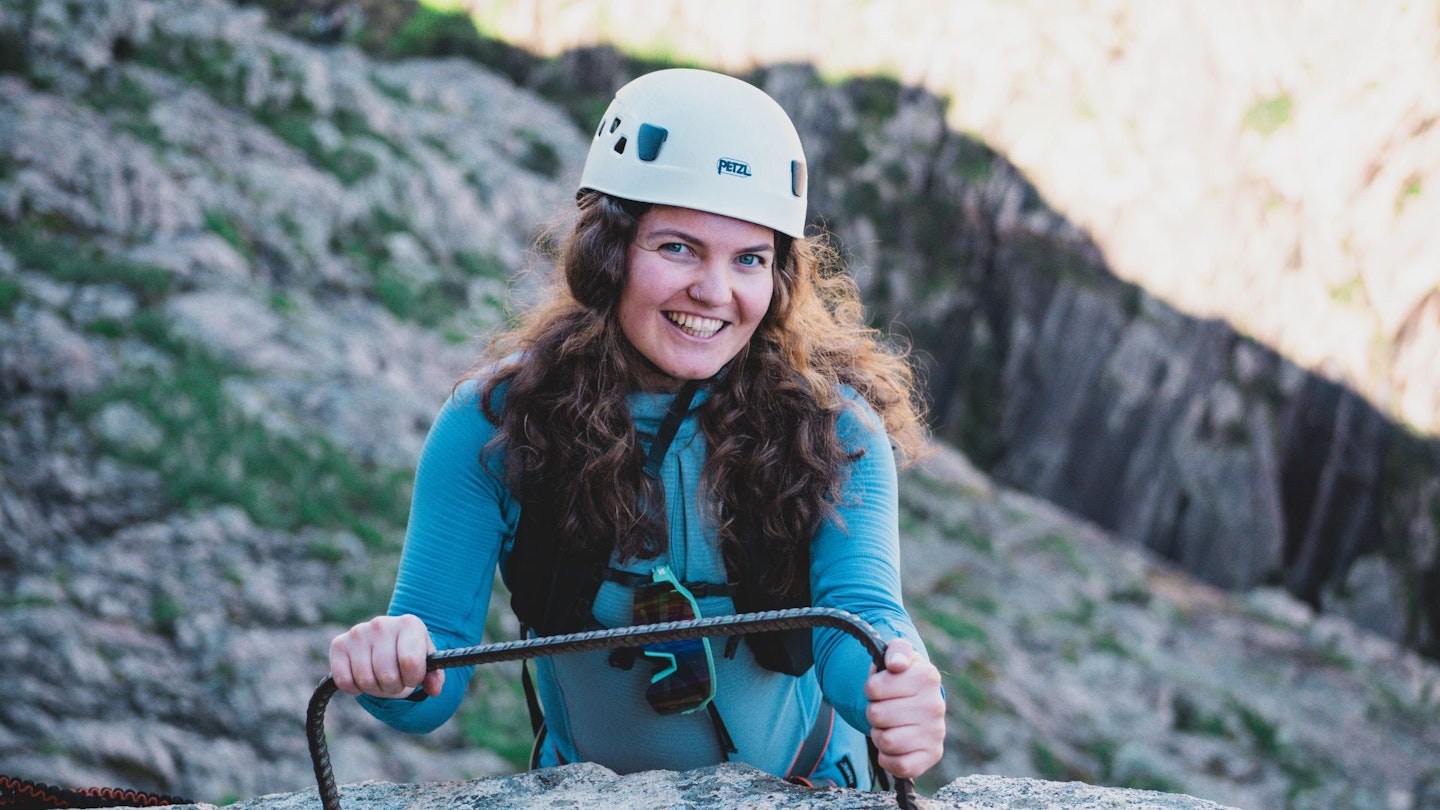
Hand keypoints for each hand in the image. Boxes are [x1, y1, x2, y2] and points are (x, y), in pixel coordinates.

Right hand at [328, 614, 443, 698]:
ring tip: (380, 678)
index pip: (410, 662)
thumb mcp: (426, 663)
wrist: (387, 643)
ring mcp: (358, 632)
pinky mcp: (338, 644)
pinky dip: (355, 689)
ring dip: (375, 689)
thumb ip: (434, 676)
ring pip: (366, 681)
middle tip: (396, 680)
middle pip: (387, 675)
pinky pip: (345, 681)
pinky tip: (363, 678)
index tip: (413, 677)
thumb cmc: (409, 654)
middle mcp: (382, 623)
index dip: (413, 679)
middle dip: (394, 687)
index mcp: (409, 624)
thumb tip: (434, 689)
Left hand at [864, 638, 945, 778]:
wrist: (920, 699)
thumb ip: (896, 650)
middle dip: (873, 712)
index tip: (880, 687)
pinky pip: (900, 766)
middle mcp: (935, 705)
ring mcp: (936, 732)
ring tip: (888, 725)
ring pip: (886, 741)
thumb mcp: (898, 653)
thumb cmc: (902, 676)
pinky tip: (893, 746)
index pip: (873, 688)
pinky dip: (888, 758)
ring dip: (879, 734)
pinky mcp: (932, 755)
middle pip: (876, 715)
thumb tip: (896, 664)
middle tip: (884, 708)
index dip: (870, 689)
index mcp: (926, 676)